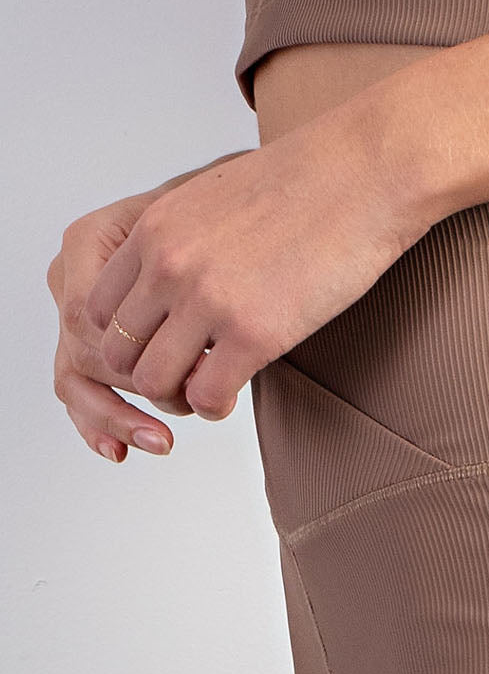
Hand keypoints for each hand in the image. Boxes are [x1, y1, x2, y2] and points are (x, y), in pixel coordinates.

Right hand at [48, 188, 203, 463]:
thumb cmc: (227, 224)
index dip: (137, 357)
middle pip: (86, 352)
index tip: (195, 373)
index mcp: (90, 240)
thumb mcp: (218, 238)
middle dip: (139, 388)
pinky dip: (99, 425)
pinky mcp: (90, 342)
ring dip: (117, 418)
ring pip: (75, 379)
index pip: (89, 319)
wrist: (232, 221)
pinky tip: (121, 451)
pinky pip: (81, 389)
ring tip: (163, 442)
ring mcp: (75, 311)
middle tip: (193, 403)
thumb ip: (198, 284)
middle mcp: (71, 275)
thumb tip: (207, 366)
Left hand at [80, 118, 430, 423]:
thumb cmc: (306, 183)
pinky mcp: (253, 333)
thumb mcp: (215, 196)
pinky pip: (205, 396)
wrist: (363, 173)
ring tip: (206, 389)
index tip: (161, 344)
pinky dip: (213, 405)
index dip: (127, 337)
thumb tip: (178, 275)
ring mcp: (207, 301)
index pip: (98, 306)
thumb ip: (182, 238)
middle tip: (182, 376)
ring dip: (176, 396)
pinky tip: (233, 394)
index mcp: (154, 229)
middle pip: (117, 351)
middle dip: (146, 372)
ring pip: (151, 381)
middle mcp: (168, 265)